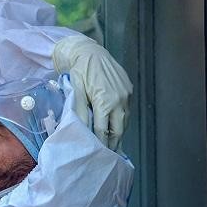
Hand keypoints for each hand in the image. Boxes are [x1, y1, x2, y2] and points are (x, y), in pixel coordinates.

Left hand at [52, 35, 131, 149]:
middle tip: (107, 154)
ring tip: (110, 143)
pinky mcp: (129, 90)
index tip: (97, 153)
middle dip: (112, 142)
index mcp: (105, 101)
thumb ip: (79, 111)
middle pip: (118, 129)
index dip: (100, 142)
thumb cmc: (80, 72)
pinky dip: (120, 120)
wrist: (90, 52)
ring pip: (124, 121)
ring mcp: (127, 95)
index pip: (102, 129)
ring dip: (117, 132)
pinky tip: (114, 125)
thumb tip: (80, 130)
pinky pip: (126, 110)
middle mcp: (120, 100)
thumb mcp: (76, 92)